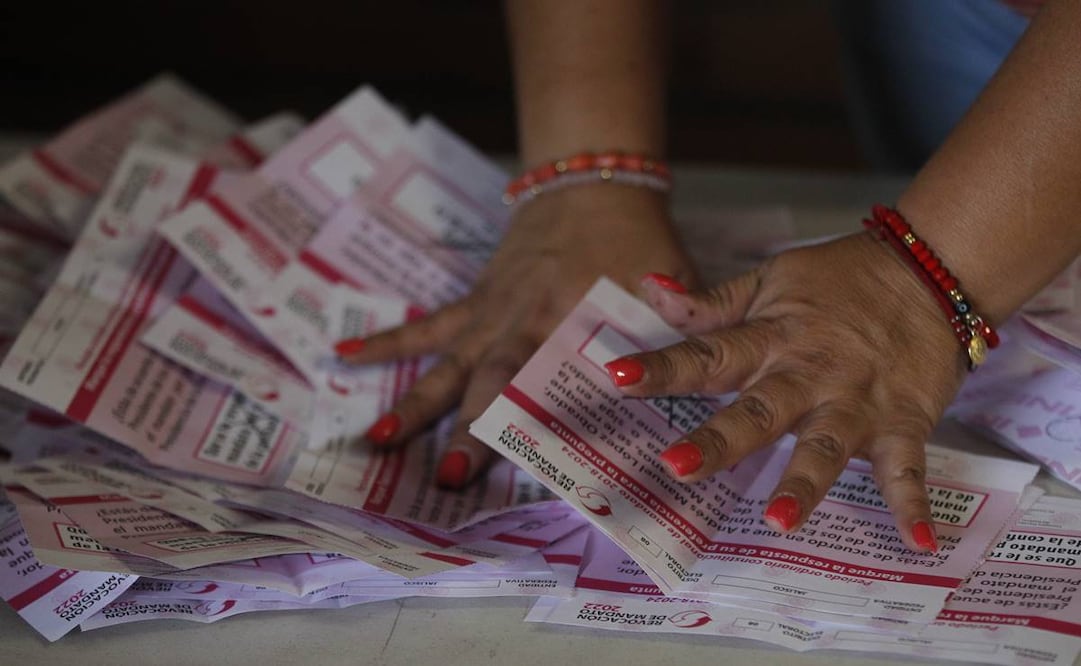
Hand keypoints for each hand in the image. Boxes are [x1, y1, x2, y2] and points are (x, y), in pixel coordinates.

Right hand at [336, 184, 695, 488]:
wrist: (591, 185)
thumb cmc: (635, 243)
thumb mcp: (667, 286)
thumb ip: (674, 333)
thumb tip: (684, 387)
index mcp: (569, 321)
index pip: (552, 381)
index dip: (539, 425)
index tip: (526, 469)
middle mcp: (520, 322)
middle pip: (488, 381)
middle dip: (469, 432)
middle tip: (449, 480)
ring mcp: (489, 313)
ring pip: (445, 362)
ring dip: (414, 402)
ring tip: (380, 441)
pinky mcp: (474, 302)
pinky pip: (426, 326)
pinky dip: (386, 343)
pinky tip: (342, 357)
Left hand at [604, 232, 966, 552]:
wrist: (929, 271)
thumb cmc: (839, 280)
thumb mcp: (769, 281)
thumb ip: (710, 302)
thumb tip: (649, 290)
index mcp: (770, 339)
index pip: (707, 354)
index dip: (662, 367)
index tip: (617, 377)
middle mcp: (809, 374)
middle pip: (760, 411)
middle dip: (720, 440)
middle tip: (678, 467)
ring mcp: (857, 401)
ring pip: (827, 446)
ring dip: (805, 483)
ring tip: (779, 521)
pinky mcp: (904, 421)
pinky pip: (908, 468)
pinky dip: (914, 504)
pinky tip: (916, 543)